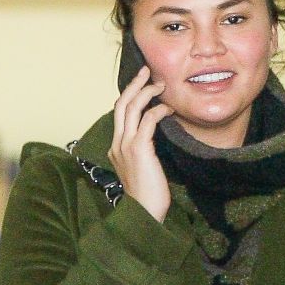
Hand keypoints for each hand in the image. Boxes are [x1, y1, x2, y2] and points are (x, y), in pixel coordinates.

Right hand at [108, 66, 173, 222]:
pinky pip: (147, 120)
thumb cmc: (148, 196)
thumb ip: (143, 151)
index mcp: (115, 147)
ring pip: (131, 108)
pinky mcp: (138, 149)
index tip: (142, 85)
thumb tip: (154, 138)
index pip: (119, 114)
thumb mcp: (141, 169)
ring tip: (160, 84)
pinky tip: (169, 109)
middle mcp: (117, 143)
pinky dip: (158, 110)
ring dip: (146, 92)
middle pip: (121, 104)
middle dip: (134, 84)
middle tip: (147, 71)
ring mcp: (125, 146)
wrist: (144, 213)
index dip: (129, 96)